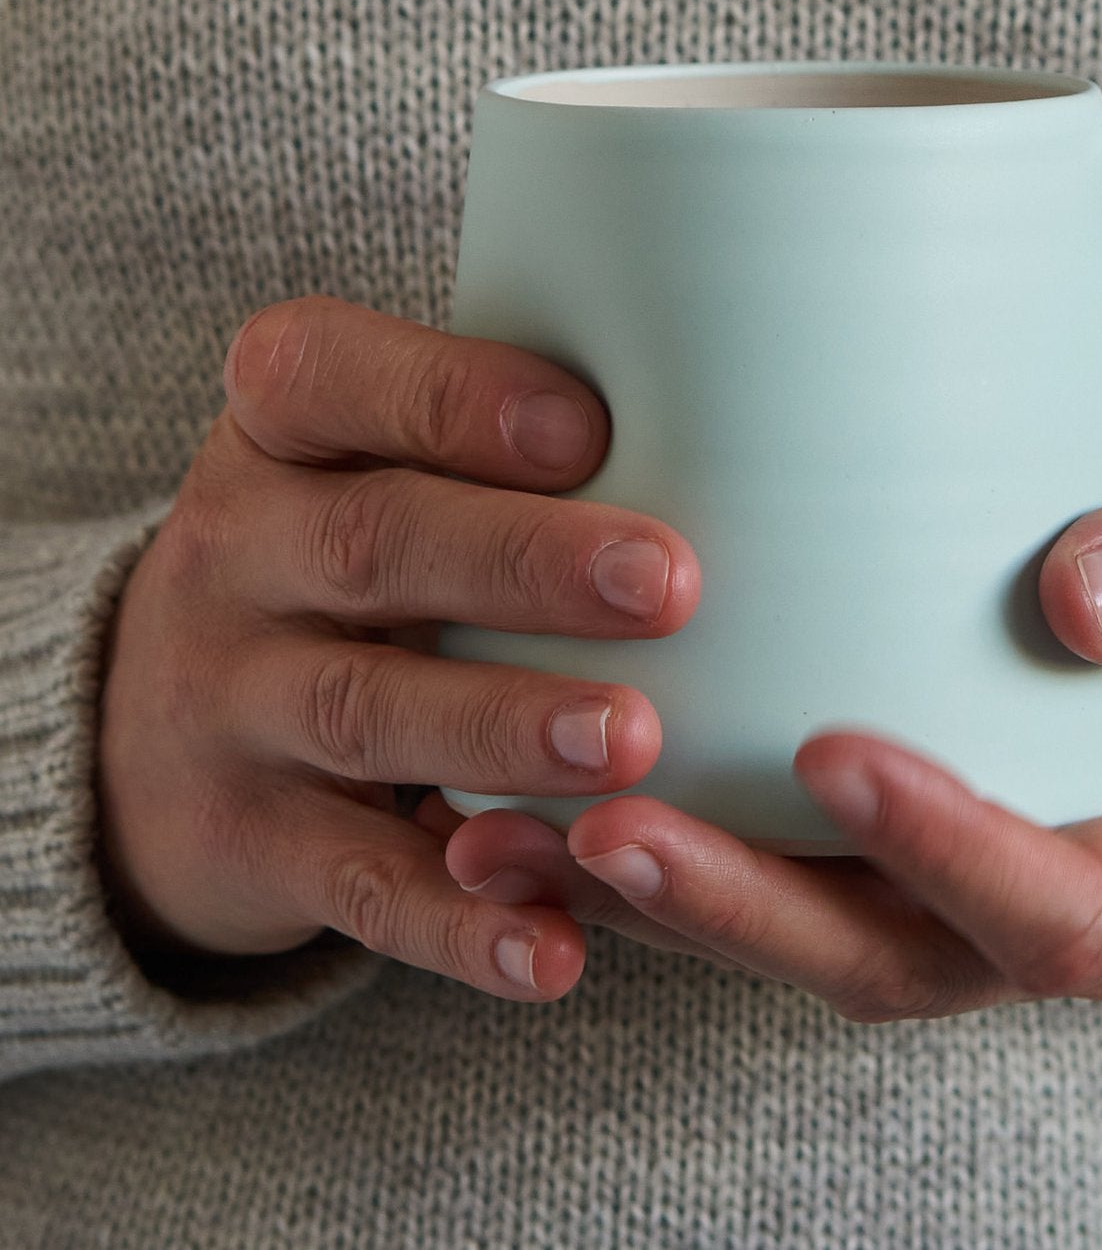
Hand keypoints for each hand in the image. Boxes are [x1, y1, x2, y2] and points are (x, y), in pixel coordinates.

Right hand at [97, 296, 698, 998]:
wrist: (152, 726)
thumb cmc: (339, 558)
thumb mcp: (365, 465)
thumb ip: (489, 440)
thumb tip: (726, 415)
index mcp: (278, 435)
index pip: (325, 376)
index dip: (450, 397)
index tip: (587, 427)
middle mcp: (236, 556)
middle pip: (372, 543)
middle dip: (521, 562)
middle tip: (665, 582)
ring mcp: (228, 704)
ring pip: (367, 709)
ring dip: (502, 726)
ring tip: (630, 741)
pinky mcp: (245, 841)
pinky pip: (353, 882)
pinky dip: (455, 918)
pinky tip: (551, 947)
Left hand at [442, 453, 1101, 1017]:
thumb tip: (1080, 599)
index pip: (1063, 915)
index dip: (947, 852)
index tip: (835, 751)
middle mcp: (1052, 919)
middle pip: (890, 959)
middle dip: (741, 904)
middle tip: (606, 824)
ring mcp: (958, 909)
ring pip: (799, 942)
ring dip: (652, 902)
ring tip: (505, 833)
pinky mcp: (886, 872)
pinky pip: (765, 896)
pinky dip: (650, 871)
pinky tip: (533, 816)